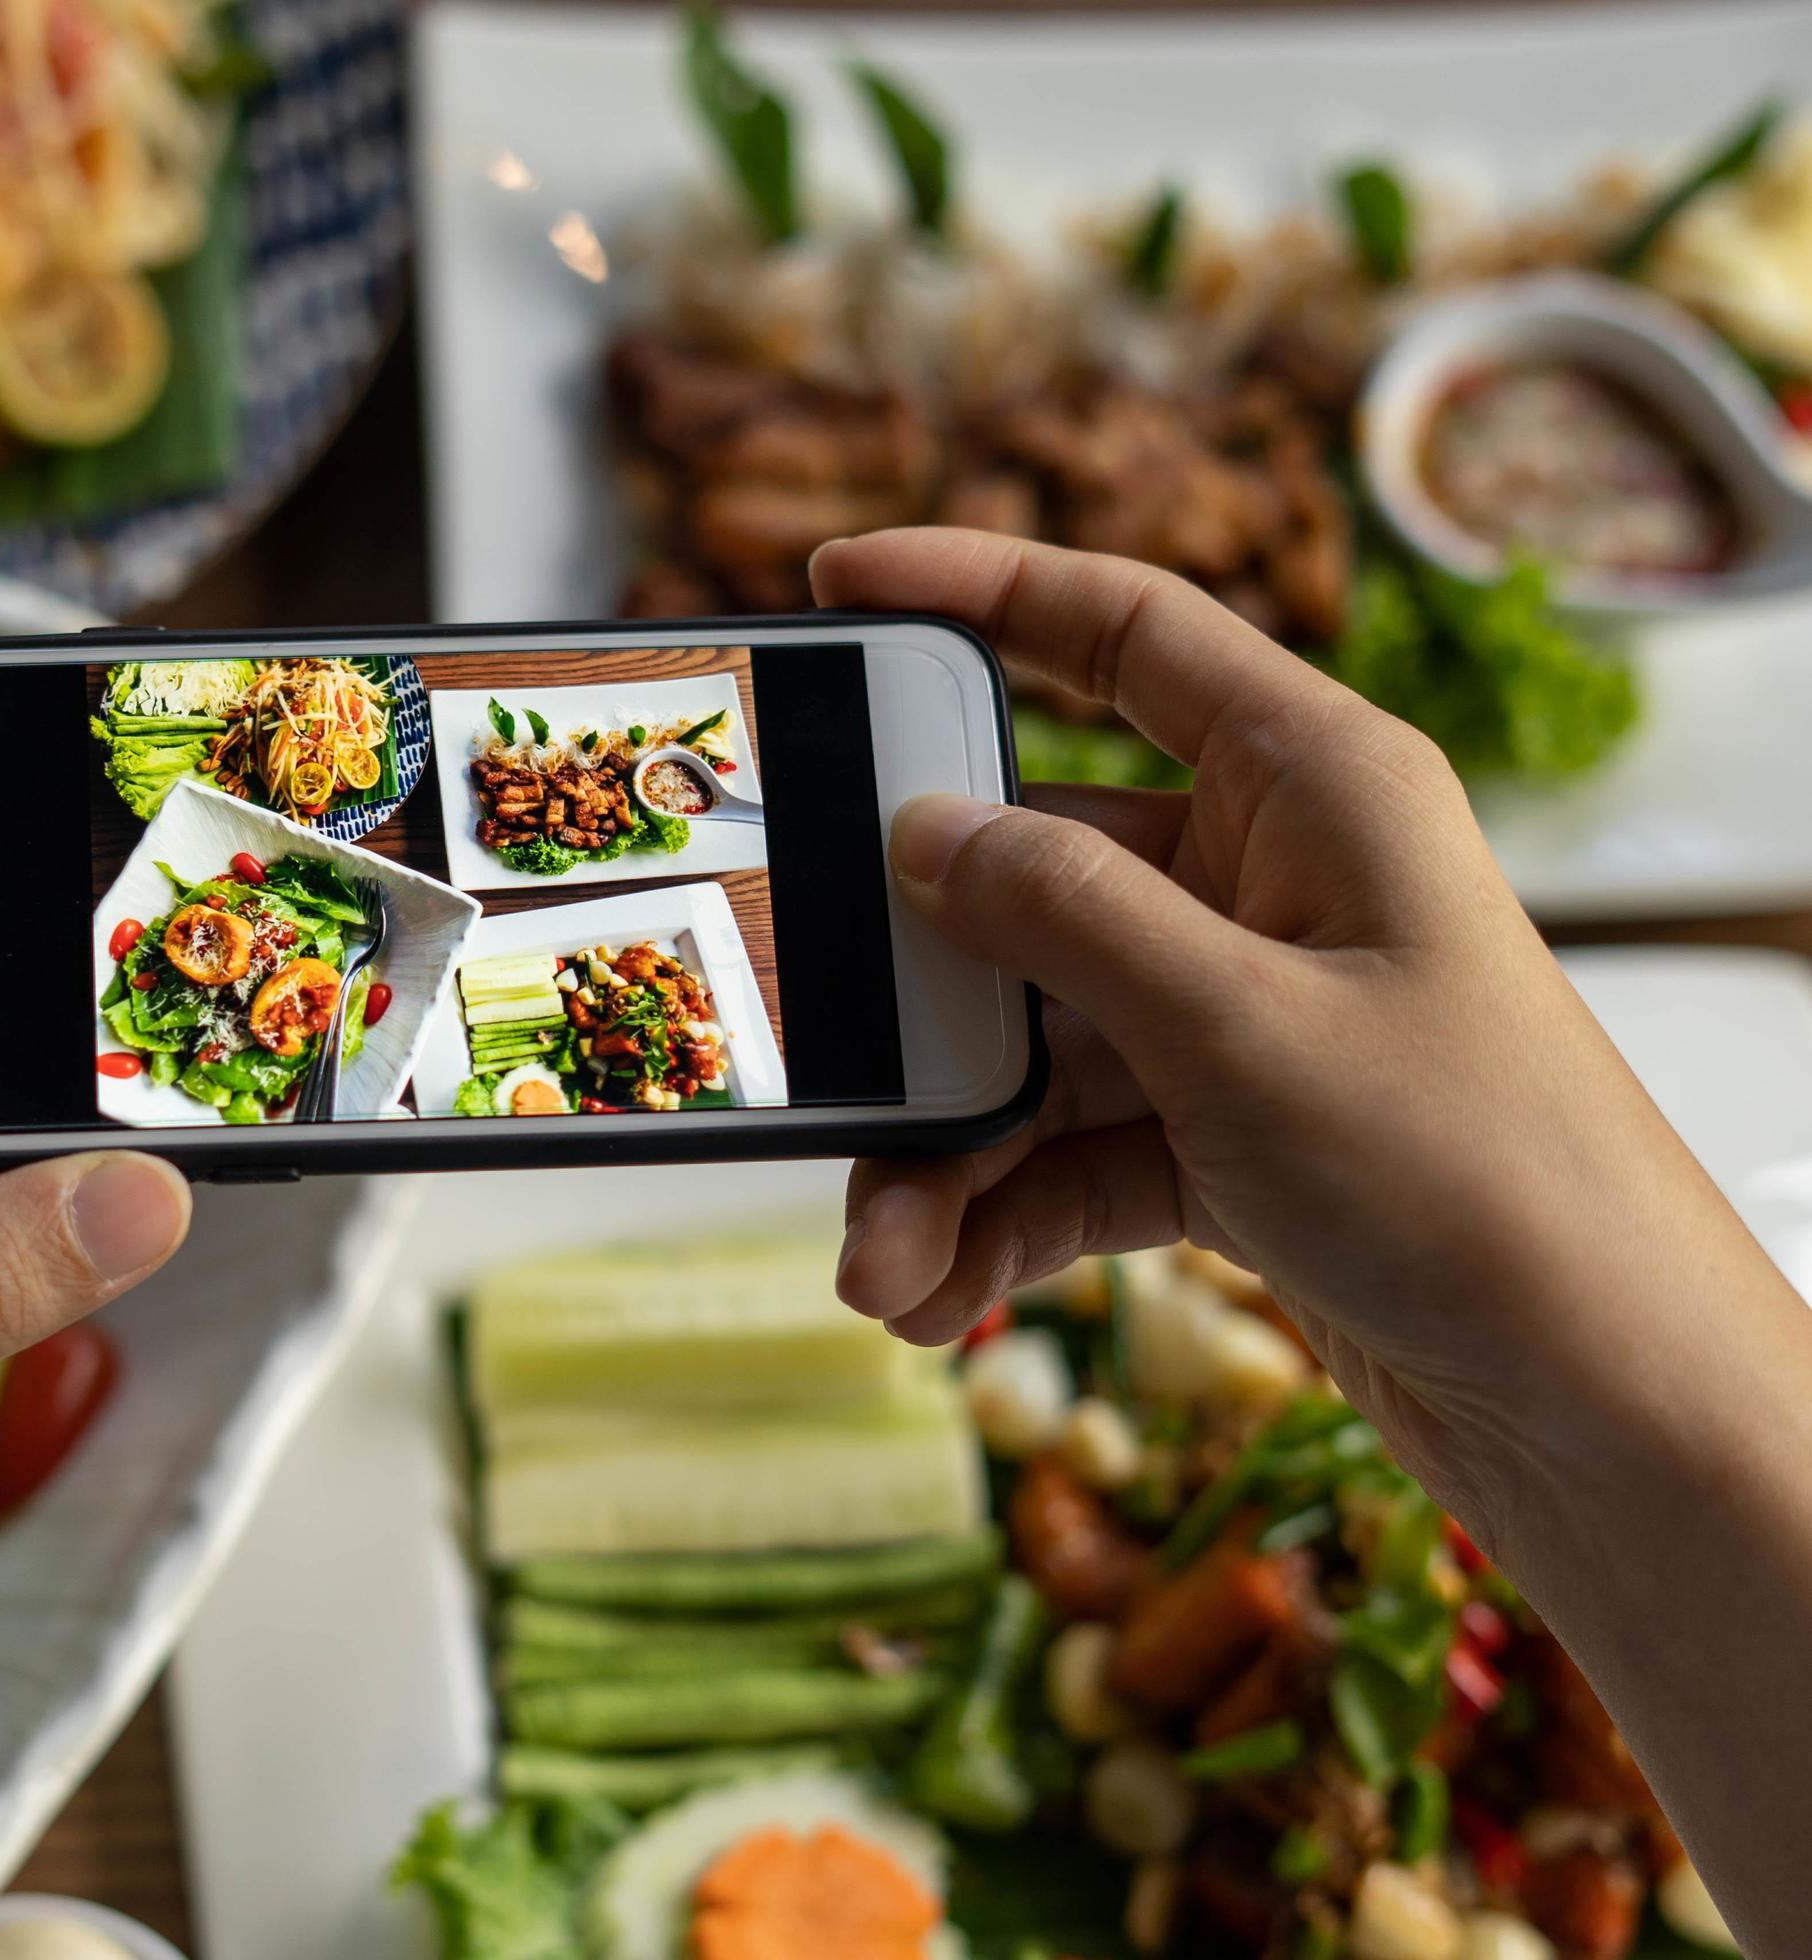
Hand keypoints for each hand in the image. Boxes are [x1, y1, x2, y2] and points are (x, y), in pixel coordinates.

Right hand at [816, 529, 1811, 1951]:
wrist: (1606, 1406)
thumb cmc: (1484, 1182)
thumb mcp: (1243, 1029)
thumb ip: (1066, 915)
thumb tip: (922, 833)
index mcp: (1313, 787)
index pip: (1123, 633)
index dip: (979, 590)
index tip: (838, 582)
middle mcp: (1274, 882)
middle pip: (1032, 877)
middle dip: (916, 997)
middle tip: (816, 1053)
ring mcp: (1246, 1014)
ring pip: (1033, 1040)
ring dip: (945, 1152)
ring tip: (882, 1260)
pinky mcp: (1231, 1137)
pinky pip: (1070, 1149)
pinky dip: (1000, 1216)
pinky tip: (937, 1296)